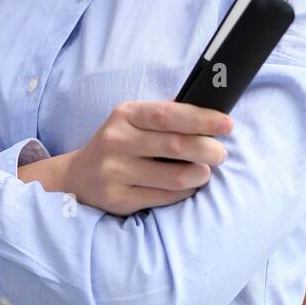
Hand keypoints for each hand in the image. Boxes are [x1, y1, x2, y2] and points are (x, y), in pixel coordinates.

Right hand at [63, 100, 231, 216]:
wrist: (78, 176)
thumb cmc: (119, 143)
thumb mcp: (133, 120)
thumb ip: (165, 113)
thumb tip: (209, 105)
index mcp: (125, 115)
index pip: (168, 115)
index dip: (202, 119)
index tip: (227, 124)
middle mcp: (117, 141)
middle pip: (175, 146)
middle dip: (208, 150)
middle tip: (221, 153)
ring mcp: (115, 172)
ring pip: (174, 177)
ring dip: (200, 174)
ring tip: (205, 171)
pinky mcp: (119, 199)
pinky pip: (165, 198)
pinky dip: (184, 192)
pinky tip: (188, 186)